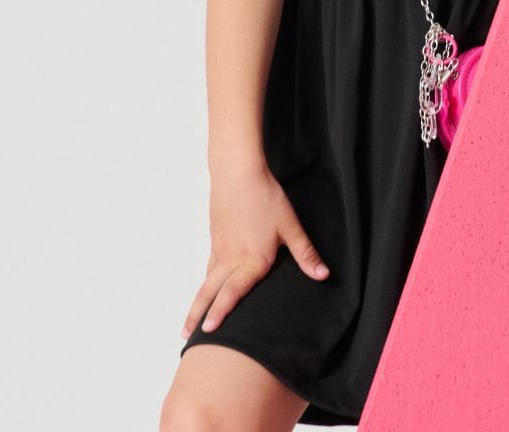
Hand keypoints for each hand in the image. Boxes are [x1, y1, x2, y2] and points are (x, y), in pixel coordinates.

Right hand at [180, 162, 329, 339]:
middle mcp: (231, 258)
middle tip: (185, 335)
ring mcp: (220, 246)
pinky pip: (210, 264)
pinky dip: (206, 279)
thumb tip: (323, 275)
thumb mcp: (290, 226)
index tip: (208, 331)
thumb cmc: (265, 198)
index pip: (233, 293)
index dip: (221, 313)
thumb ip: (305, 254)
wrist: (237, 172)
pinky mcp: (216, 235)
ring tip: (191, 318)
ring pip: (207, 279)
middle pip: (210, 291)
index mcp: (251, 260)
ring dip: (198, 300)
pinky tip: (207, 282)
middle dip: (198, 314)